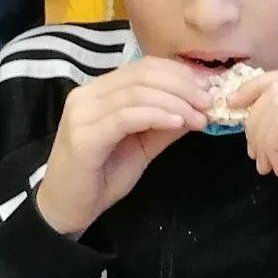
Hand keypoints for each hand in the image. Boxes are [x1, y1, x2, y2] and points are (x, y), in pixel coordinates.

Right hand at [33, 58, 209, 236]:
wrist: (67, 210)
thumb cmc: (101, 178)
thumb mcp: (142, 146)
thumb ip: (165, 124)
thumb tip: (198, 107)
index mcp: (100, 91)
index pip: (144, 67)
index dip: (179, 73)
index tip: (209, 87)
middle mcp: (88, 94)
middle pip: (143, 74)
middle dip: (183, 85)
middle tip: (209, 101)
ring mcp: (83, 113)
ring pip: (137, 92)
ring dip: (175, 102)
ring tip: (199, 116)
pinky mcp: (84, 135)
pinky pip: (126, 116)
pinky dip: (156, 115)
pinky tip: (177, 123)